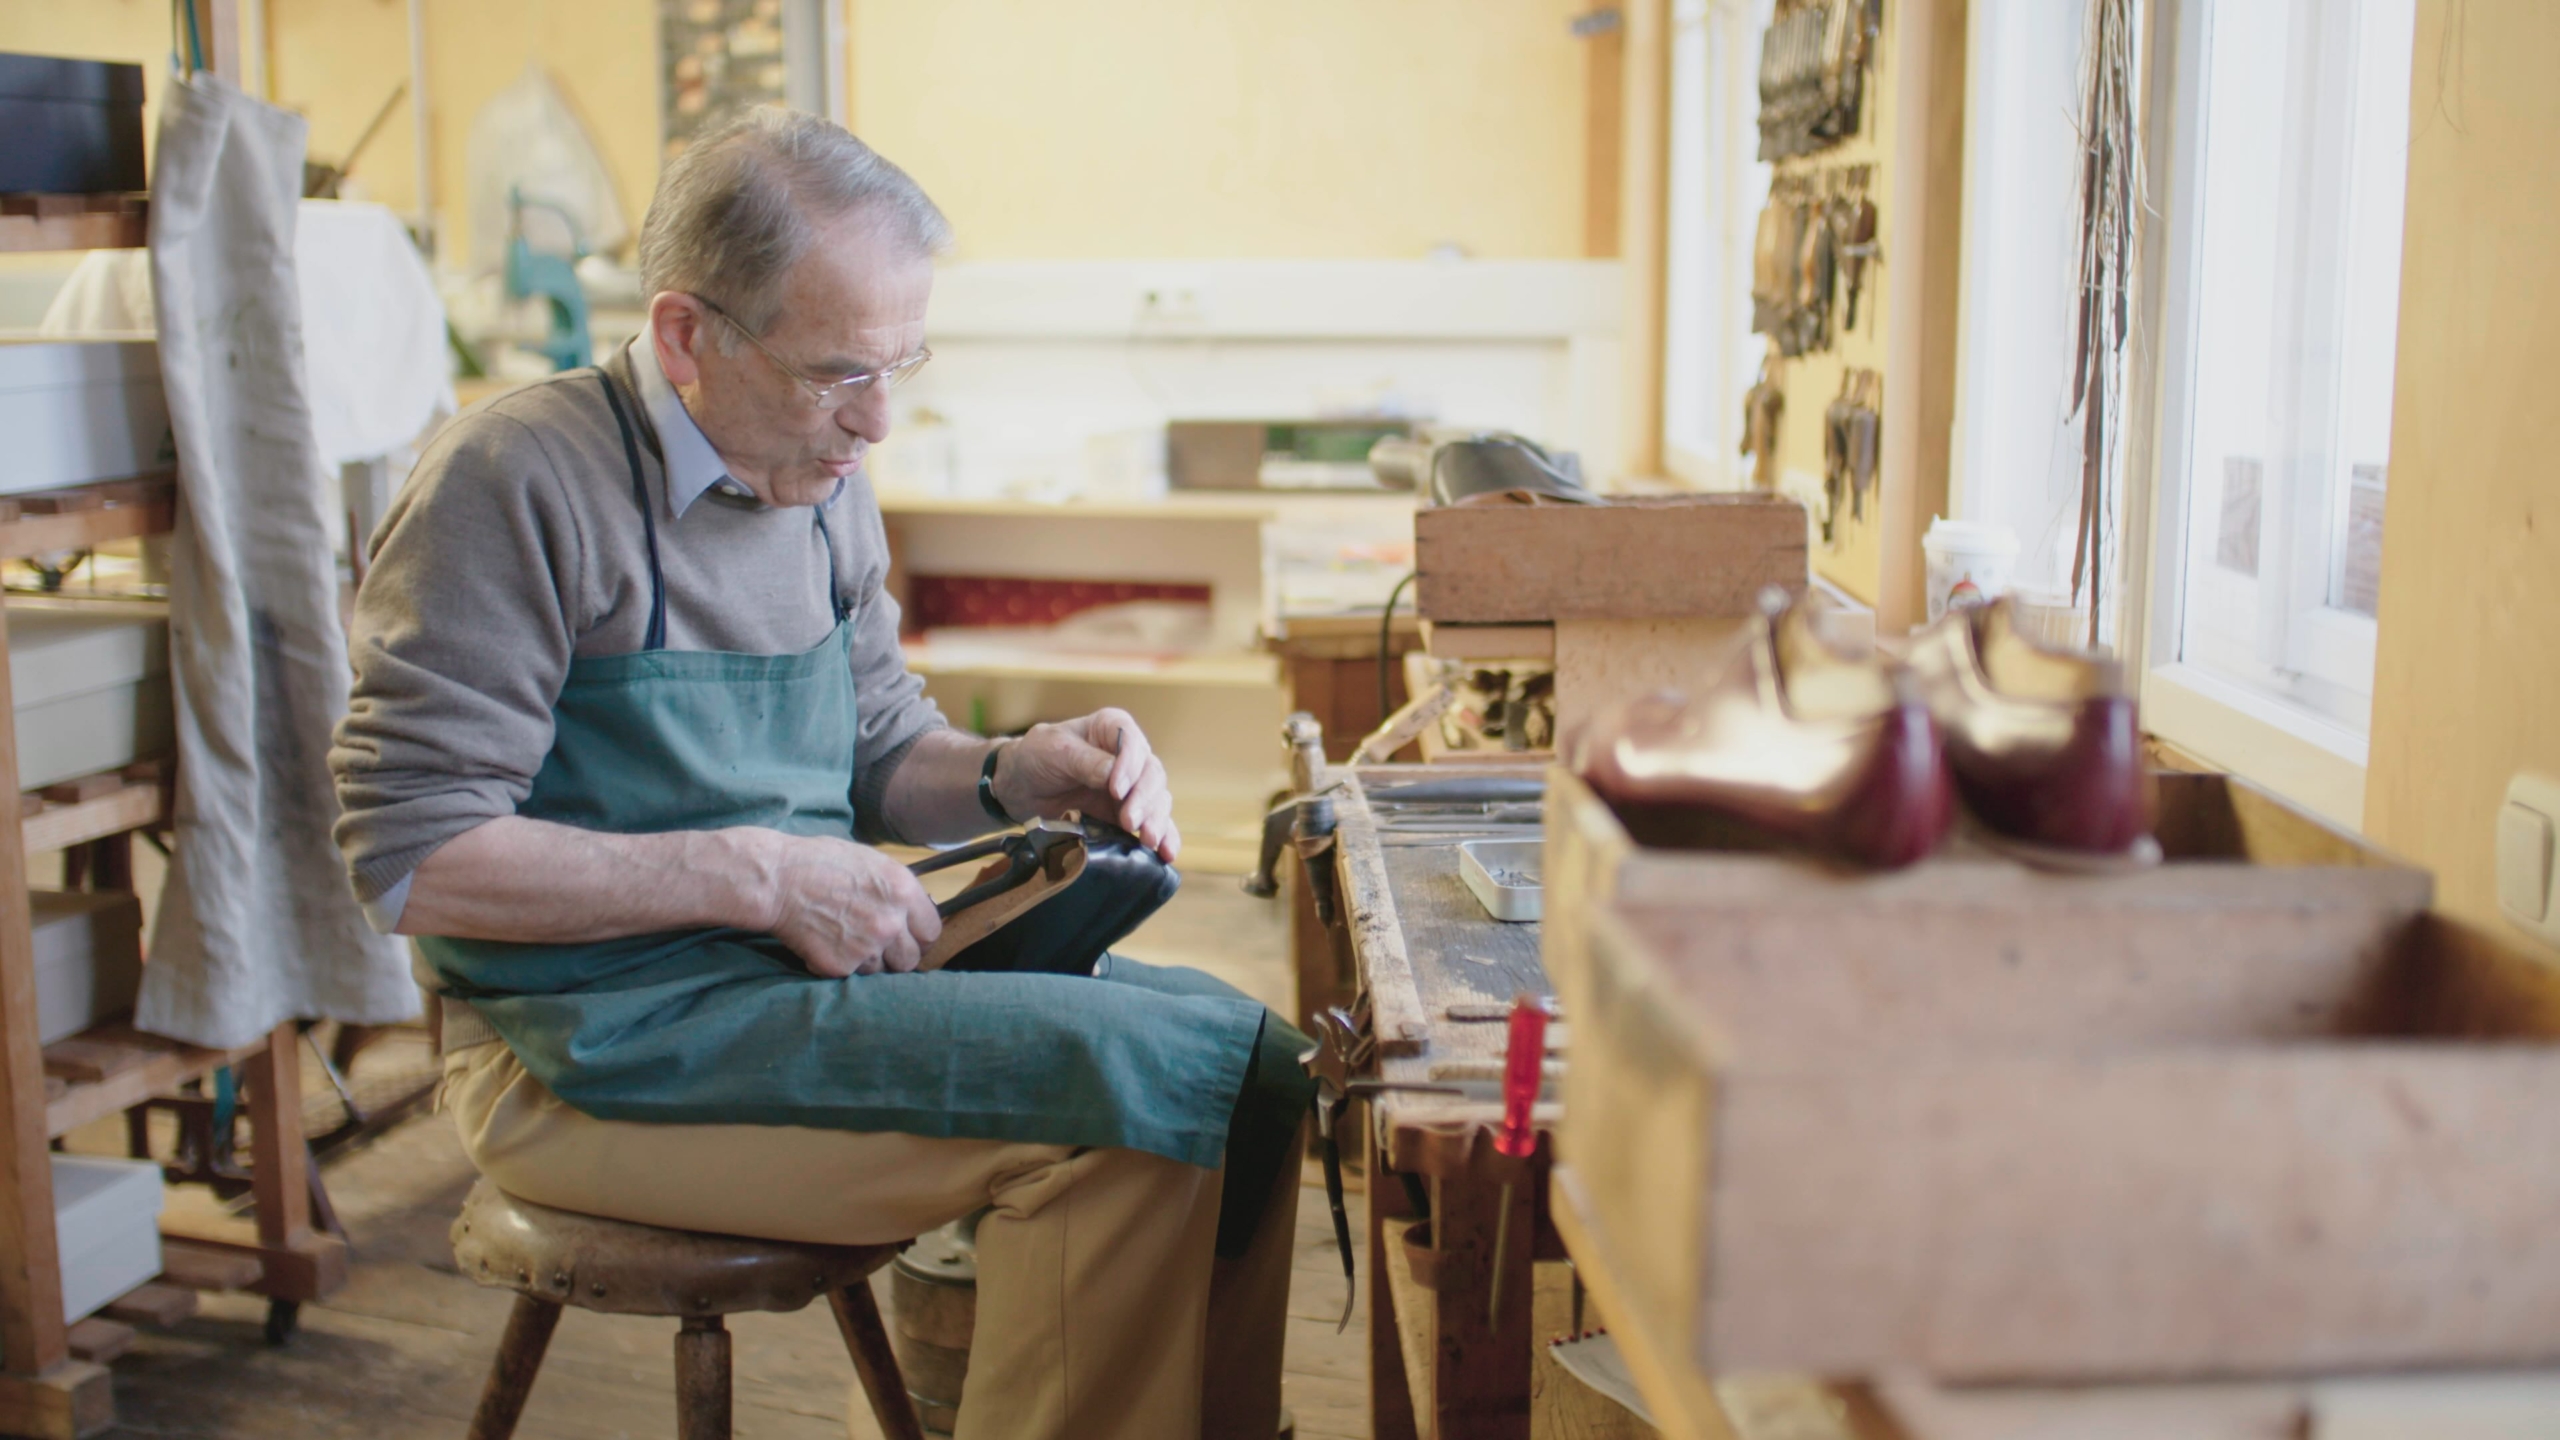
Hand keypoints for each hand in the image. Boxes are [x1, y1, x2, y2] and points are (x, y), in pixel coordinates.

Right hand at [754, 833, 941, 976]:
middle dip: (895, 957)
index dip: (920, 938)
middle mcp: (891, 922)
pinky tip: (822, 943)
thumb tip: (910, 908)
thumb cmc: (818, 863)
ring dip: (865, 962)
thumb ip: (896, 889)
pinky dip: (836, 965)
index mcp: (903, 891)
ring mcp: (867, 946)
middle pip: (910, 959)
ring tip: (842, 939)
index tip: (910, 940)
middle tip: (876, 948)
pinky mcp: (841, 965)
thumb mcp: (870, 862)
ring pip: (880, 971)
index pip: (931, 931)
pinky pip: (850, 976)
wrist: (778, 880)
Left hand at [992, 708, 1180, 860]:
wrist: (1021, 787)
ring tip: (1148, 839)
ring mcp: (1131, 786)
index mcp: (1110, 728)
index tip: (1116, 790)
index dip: (1130, 766)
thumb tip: (1115, 776)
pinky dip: (1164, 836)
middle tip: (1131, 821)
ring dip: (1156, 819)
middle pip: (1152, 773)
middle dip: (1145, 799)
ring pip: (1157, 799)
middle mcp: (1128, 755)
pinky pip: (1153, 822)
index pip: (1132, 742)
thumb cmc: (1036, 757)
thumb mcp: (1054, 751)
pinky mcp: (1128, 812)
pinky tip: (1167, 852)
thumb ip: (1085, 761)